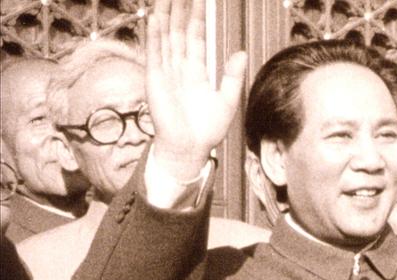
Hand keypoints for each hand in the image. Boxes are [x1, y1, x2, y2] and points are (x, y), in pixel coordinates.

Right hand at [145, 0, 245, 189]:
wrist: (189, 148)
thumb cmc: (207, 129)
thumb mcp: (227, 100)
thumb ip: (233, 76)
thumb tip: (242, 53)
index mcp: (197, 70)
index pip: (197, 36)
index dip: (198, 17)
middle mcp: (180, 66)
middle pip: (179, 30)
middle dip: (181, 8)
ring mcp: (166, 70)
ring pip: (166, 35)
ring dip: (166, 14)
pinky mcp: (155, 78)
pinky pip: (155, 50)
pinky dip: (155, 33)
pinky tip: (156, 16)